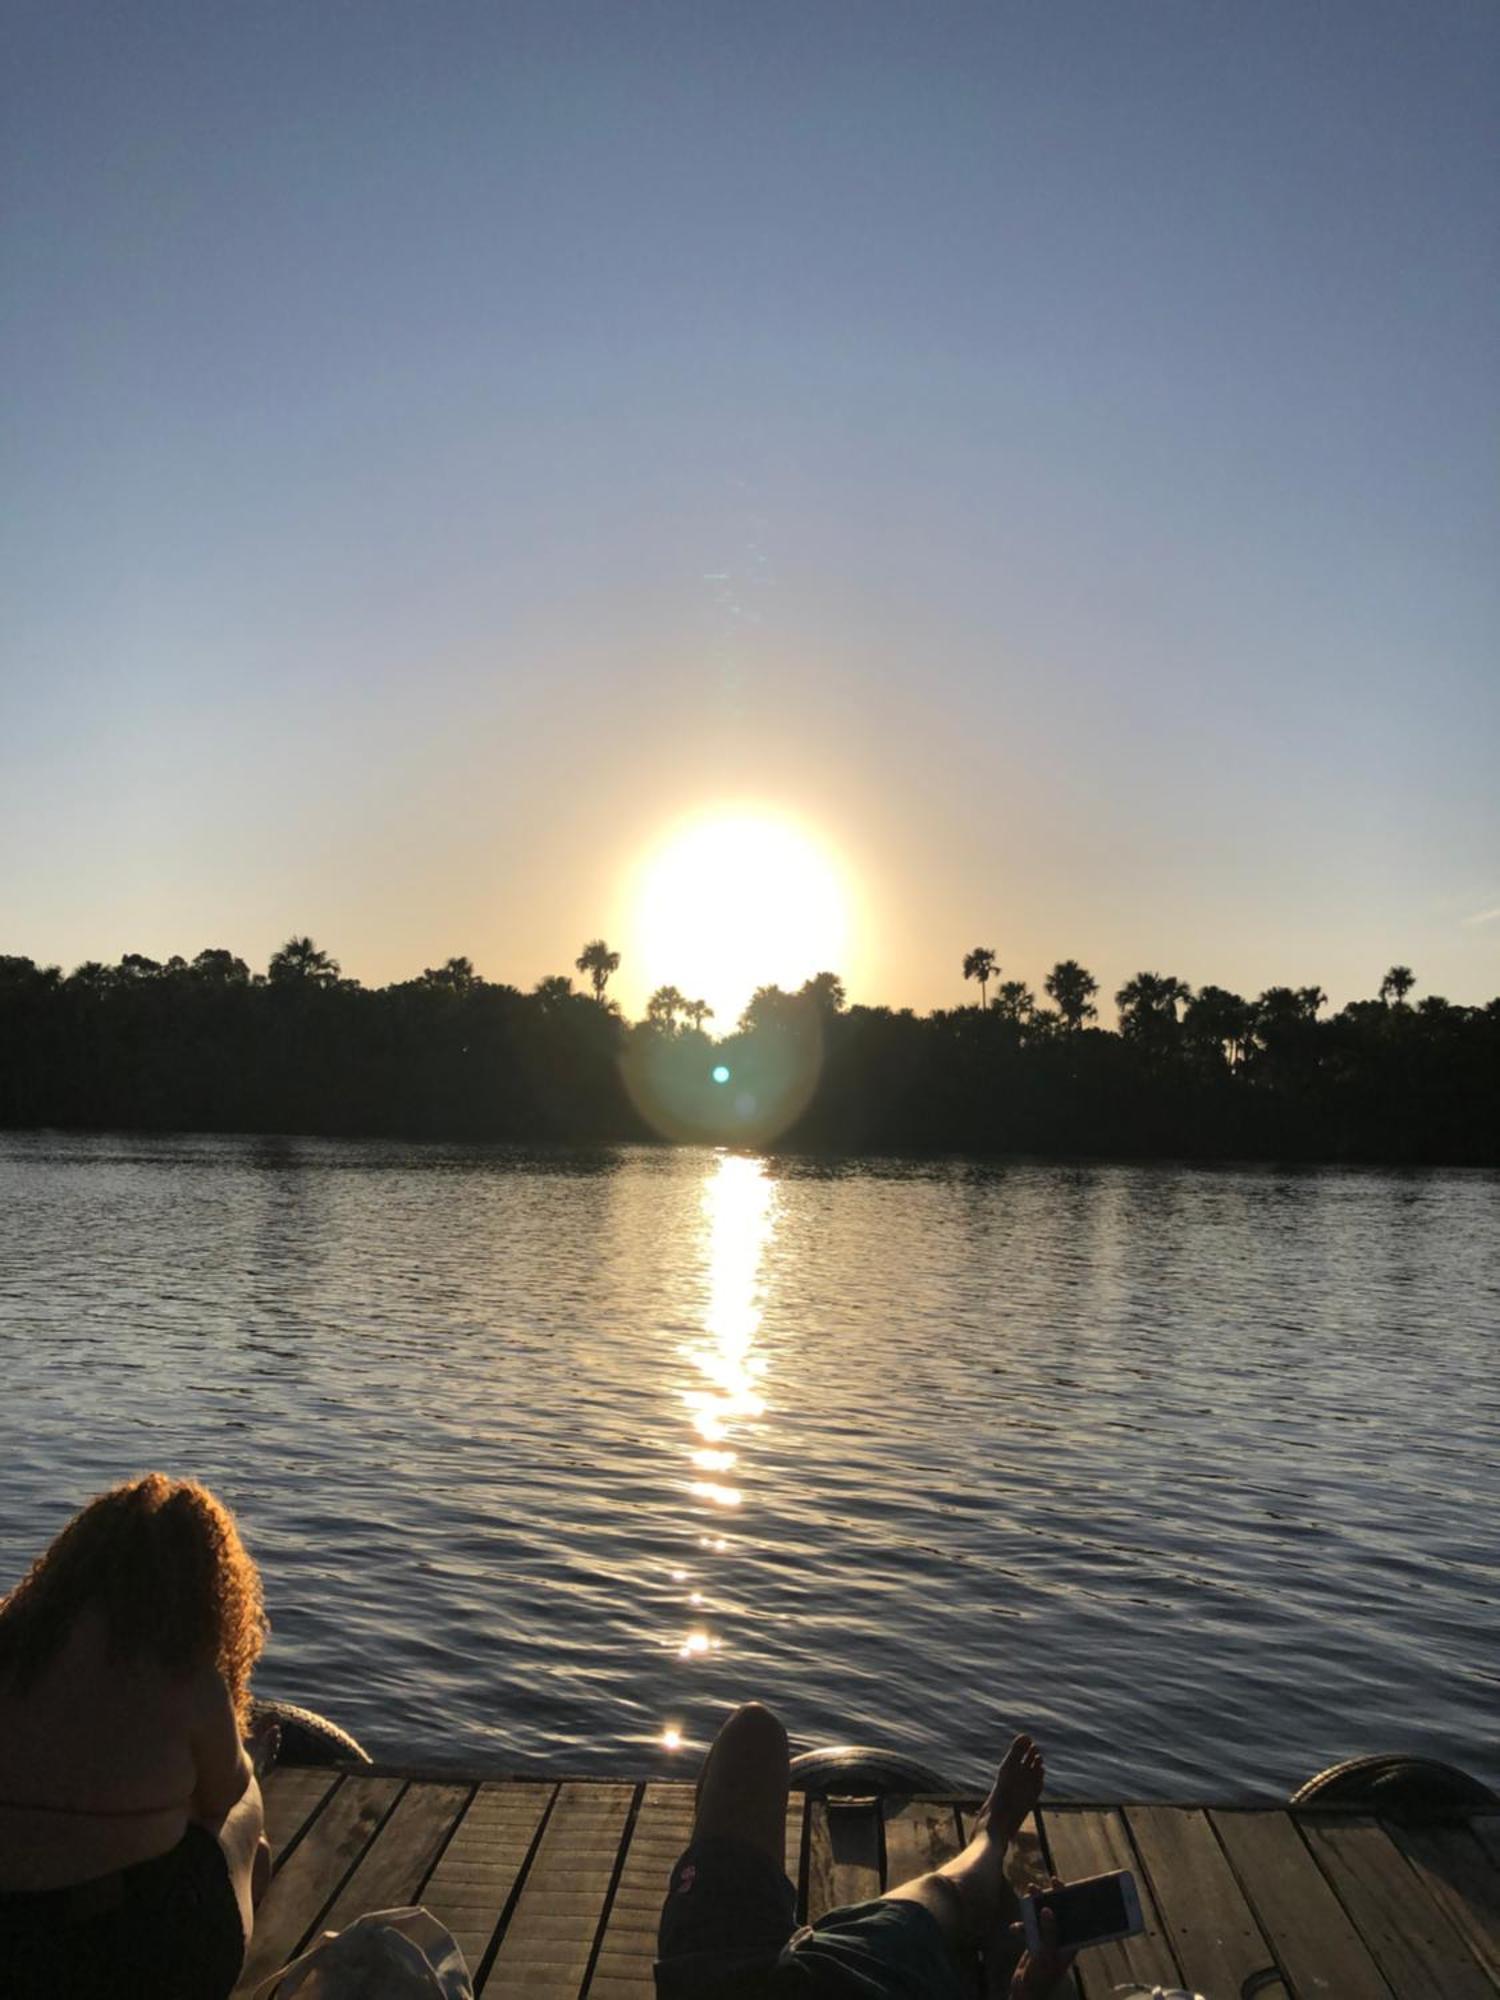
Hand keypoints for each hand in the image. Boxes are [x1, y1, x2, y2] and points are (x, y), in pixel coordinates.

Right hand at [1009, 1880, 1076, 1998]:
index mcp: (1070, 1944)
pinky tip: (1014, 1928)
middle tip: (1042, 1883)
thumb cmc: (1040, 1978)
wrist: (1025, 1994)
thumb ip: (1048, 1932)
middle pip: (1058, 1914)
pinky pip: (1030, 1929)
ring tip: (1028, 1892)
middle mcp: (1061, 1941)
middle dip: (1050, 1898)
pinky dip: (1022, 1926)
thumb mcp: (1046, 1954)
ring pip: (1043, 1919)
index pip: (1073, 1917)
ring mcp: (1048, 1942)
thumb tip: (1049, 1910)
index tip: (1060, 1883)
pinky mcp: (1035, 1945)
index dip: (1069, 1899)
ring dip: (1034, 1907)